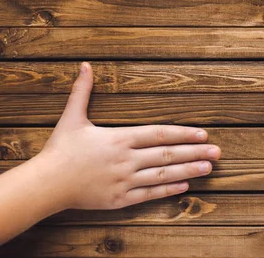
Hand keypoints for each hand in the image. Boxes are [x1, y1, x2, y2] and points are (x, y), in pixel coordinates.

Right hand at [34, 62, 220, 209]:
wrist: (45, 184)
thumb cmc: (60, 149)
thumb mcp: (72, 116)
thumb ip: (82, 91)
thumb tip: (85, 65)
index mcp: (119, 138)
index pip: (159, 134)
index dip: (183, 133)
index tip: (203, 133)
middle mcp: (126, 160)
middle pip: (167, 155)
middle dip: (195, 152)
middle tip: (218, 152)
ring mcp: (124, 181)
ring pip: (162, 175)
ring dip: (188, 171)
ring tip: (209, 167)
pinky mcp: (119, 199)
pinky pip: (149, 194)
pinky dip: (168, 189)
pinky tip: (185, 185)